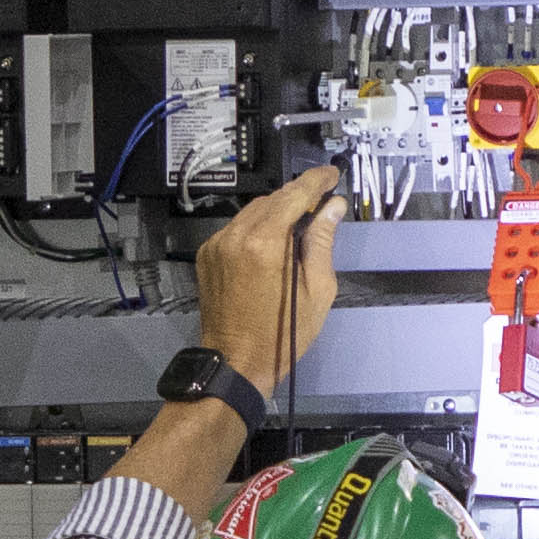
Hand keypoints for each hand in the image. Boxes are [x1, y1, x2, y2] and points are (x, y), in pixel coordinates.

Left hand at [193, 165, 349, 387]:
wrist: (236, 363)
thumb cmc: (282, 335)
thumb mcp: (317, 290)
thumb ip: (322, 242)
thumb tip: (332, 208)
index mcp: (265, 244)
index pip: (294, 195)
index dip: (316, 181)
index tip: (331, 176)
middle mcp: (235, 237)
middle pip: (272, 199)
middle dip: (298, 197)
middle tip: (321, 202)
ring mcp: (217, 245)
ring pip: (252, 211)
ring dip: (277, 211)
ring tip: (300, 223)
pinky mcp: (207, 255)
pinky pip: (236, 228)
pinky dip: (256, 227)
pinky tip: (272, 242)